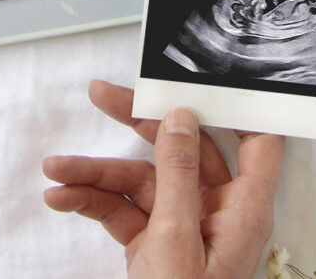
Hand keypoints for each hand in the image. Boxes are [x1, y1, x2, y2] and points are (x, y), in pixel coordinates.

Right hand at [42, 80, 284, 278]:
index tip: (211, 70)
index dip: (241, 104)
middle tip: (103, 94)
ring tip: (56, 168)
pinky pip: (122, 211)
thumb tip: (181, 117)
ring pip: (140, 180)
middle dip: (136, 124)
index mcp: (242, 207)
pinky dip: (91, 203)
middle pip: (180, 148)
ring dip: (95, 172)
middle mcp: (215, 211)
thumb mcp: (177, 240)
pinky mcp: (153, 245)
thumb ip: (178, 173)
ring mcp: (182, 227)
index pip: (258, 140)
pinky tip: (62, 197)